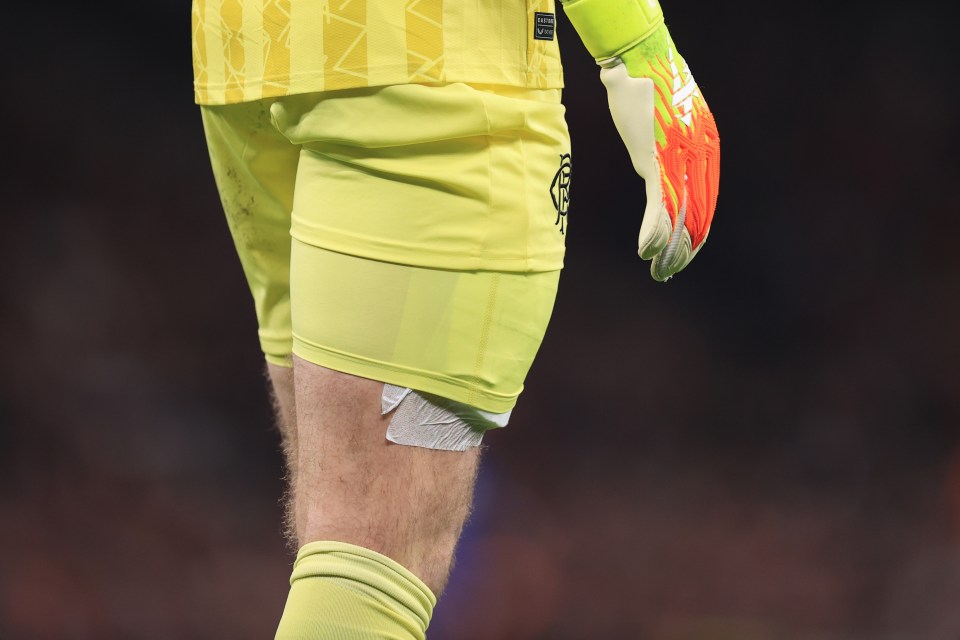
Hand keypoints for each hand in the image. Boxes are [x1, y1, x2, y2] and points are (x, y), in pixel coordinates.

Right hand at [602, 27, 719, 279]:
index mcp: (702, 150)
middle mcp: (696, 158)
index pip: (705, 199)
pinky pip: (656, 204)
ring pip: (679, 215)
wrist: (639, 58)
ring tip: (661, 272)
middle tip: (672, 271)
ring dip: (668, 248)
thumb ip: (658, 136)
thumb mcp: (660, 115)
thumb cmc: (648, 79)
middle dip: (685, 247)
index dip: (697, 229)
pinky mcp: (654, 161)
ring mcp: (676, 161)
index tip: (689, 250)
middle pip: (697, 213)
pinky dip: (650, 230)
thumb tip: (649, 151)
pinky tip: (645, 251)